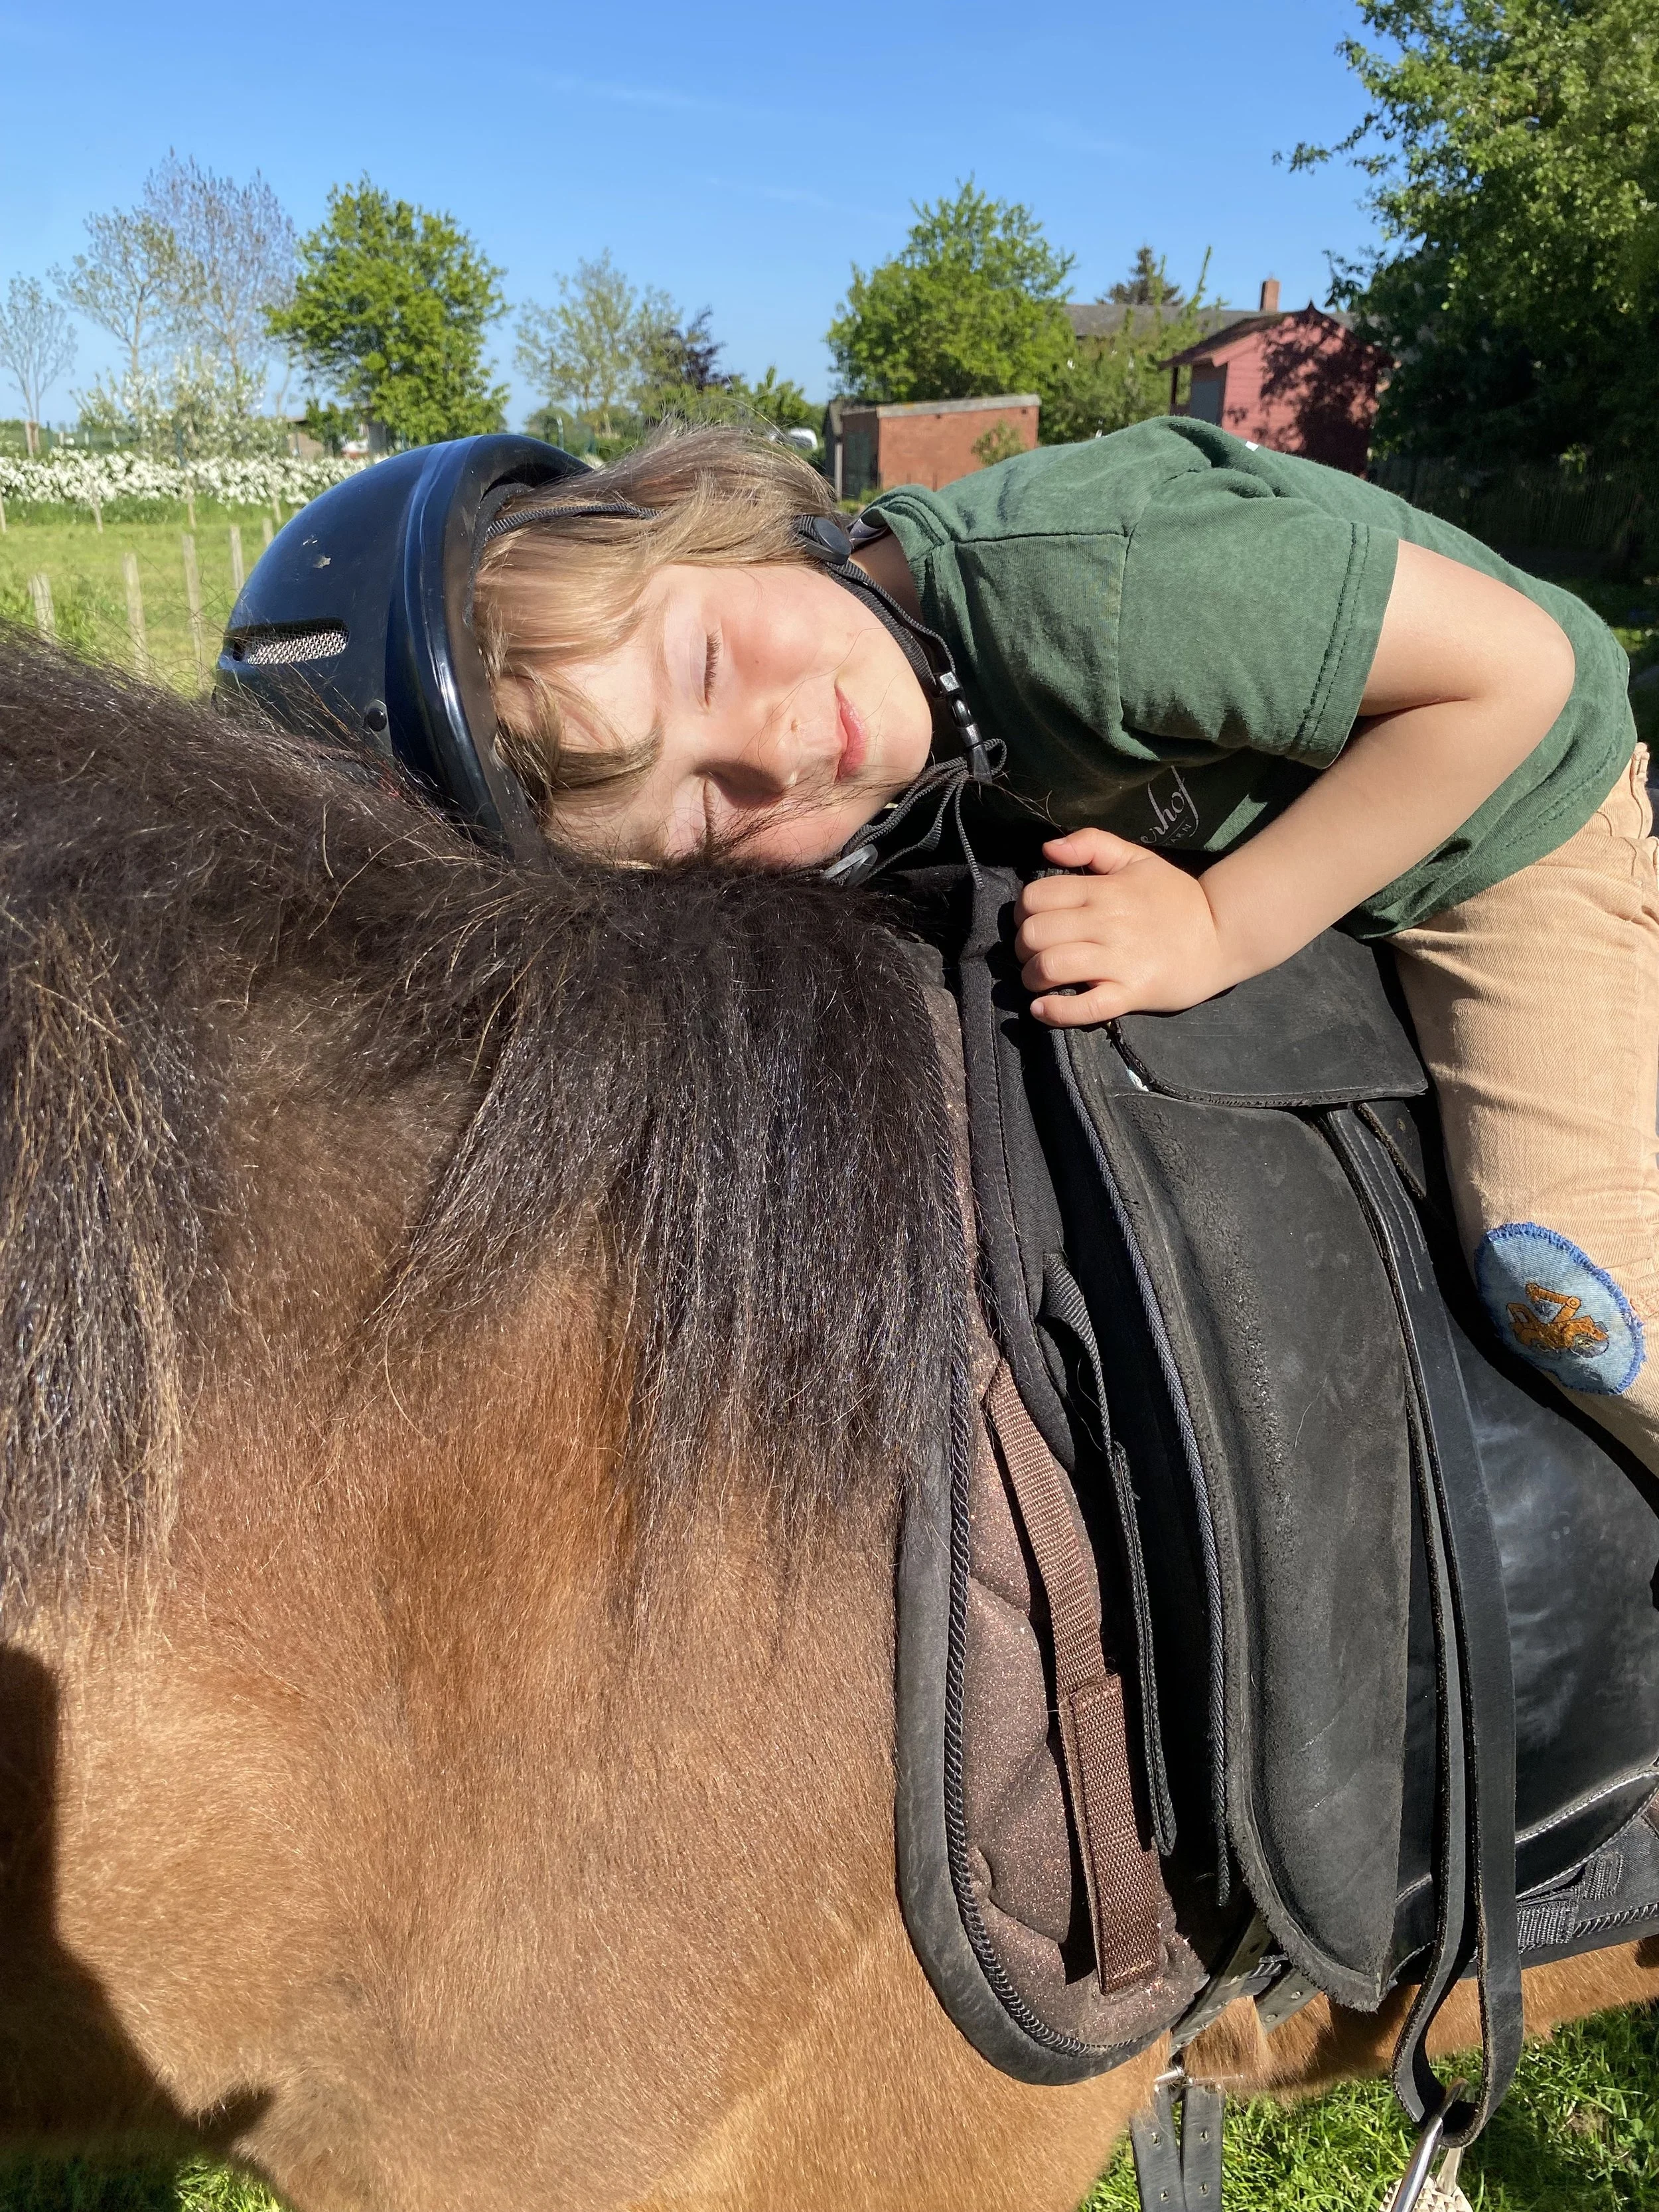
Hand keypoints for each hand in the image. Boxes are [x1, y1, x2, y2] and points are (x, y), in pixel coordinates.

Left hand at [1014, 830, 1235, 1026]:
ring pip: (1051, 967)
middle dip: (1023, 946)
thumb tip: (1047, 848)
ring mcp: (1119, 960)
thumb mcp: (1137, 859)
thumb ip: (1092, 844)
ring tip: (1038, 979)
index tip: (1032, 921)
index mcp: (1103, 889)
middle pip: (1035, 934)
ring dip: (1032, 977)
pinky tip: (1043, 1008)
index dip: (1023, 911)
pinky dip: (1054, 1011)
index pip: (1036, 897)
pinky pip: (1084, 1007)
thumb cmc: (1176, 898)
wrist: (1224, 933)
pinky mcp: (1131, 993)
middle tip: (1033, 953)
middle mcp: (1106, 922)